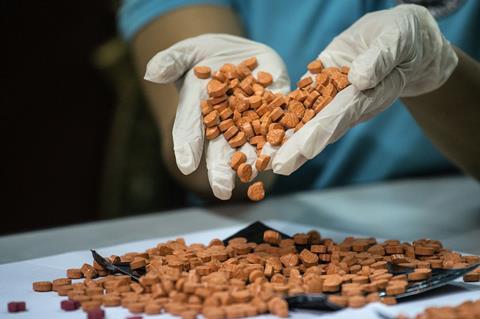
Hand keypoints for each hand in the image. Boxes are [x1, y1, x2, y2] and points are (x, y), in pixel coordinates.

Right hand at [144, 34, 289, 198]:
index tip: (186, 166)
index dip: (187, 146)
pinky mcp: (277, 109)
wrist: (239, 53)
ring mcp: (251, 120)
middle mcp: (224, 124)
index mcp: (199, 111)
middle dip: (222, 169)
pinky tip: (285, 158)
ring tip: (257, 181)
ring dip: (255, 163)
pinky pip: (281, 128)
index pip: (189, 129)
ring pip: (252, 146)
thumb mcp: (187, 52)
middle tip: (222, 191)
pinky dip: (283, 143)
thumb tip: (151, 72)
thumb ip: (171, 61)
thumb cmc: (206, 54)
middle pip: (221, 149)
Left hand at [271, 4, 457, 174]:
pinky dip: (283, 111)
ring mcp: (332, 94)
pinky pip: (301, 97)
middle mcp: (348, 102)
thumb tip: (360, 79)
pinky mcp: (320, 81)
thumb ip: (380, 59)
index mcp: (369, 96)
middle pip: (321, 127)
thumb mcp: (397, 40)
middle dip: (298, 147)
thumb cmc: (405, 38)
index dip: (323, 133)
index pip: (343, 116)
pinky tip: (263, 124)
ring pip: (307, 117)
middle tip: (276, 167)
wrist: (398, 38)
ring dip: (286, 136)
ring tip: (264, 155)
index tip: (305, 150)